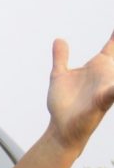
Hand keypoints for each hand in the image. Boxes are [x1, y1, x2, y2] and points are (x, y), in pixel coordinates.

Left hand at [47, 32, 113, 151]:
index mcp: (98, 66)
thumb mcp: (59, 75)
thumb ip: (61, 58)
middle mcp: (106, 75)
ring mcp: (106, 87)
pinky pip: (112, 93)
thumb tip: (59, 39)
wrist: (61, 128)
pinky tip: (113, 86)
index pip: (112, 45)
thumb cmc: (63, 103)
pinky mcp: (102, 101)